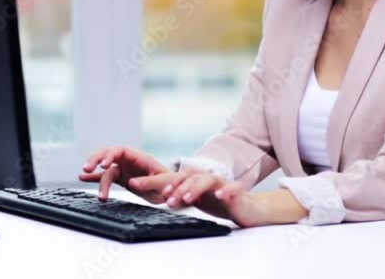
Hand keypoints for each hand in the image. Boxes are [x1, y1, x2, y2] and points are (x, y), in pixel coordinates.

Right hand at [78, 146, 170, 202]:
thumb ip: (148, 182)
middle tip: (87, 168)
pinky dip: (95, 178)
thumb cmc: (170, 184)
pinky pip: (105, 177)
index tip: (103, 165)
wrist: (173, 192)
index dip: (109, 155)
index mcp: (139, 157)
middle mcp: (129, 161)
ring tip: (82, 177)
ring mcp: (124, 169)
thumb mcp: (163, 182)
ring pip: (105, 168)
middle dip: (96, 159)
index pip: (120, 150)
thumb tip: (132, 183)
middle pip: (108, 154)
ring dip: (94, 174)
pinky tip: (82, 178)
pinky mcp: (122, 179)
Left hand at [129, 171, 267, 226]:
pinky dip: (225, 191)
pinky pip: (231, 188)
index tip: (135, 184)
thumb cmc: (220, 203)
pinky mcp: (236, 192)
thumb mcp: (196, 201)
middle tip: (165, 198)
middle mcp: (206, 179)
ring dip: (194, 188)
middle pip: (187, 177)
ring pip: (206, 180)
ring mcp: (221, 184)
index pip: (172, 177)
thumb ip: (179, 197)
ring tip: (186, 199)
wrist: (248, 208)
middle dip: (174, 186)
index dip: (154, 181)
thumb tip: (159, 198)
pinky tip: (218, 196)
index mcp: (194, 181)